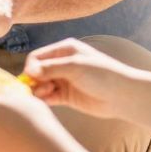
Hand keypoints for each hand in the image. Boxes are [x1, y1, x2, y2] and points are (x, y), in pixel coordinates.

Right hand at [21, 39, 150, 120]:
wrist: (122, 95)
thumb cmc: (102, 75)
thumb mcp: (75, 67)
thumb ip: (51, 68)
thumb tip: (28, 70)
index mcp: (64, 50)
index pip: (37, 57)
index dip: (31, 67)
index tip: (32, 78)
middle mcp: (61, 64)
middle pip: (36, 72)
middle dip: (34, 80)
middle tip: (43, 88)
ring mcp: (63, 81)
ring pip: (40, 85)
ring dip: (39, 90)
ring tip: (48, 94)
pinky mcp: (65, 96)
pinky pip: (48, 97)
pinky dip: (43, 99)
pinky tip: (45, 101)